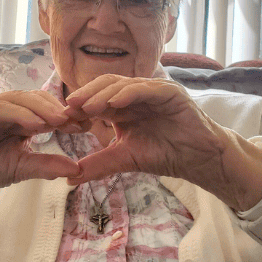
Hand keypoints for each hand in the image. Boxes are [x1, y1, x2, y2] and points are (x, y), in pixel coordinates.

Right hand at [0, 90, 85, 220]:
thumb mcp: (20, 168)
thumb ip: (46, 165)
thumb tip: (76, 168)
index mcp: (16, 118)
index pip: (43, 109)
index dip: (65, 115)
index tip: (86, 125)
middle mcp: (4, 108)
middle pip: (34, 99)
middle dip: (57, 108)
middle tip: (78, 120)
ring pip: (19, 99)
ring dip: (41, 109)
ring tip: (61, 120)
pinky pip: (0, 108)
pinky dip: (18, 114)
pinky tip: (35, 124)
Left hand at [65, 74, 261, 211]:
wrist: (200, 160)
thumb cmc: (165, 154)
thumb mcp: (126, 158)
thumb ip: (99, 163)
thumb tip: (69, 177)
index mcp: (122, 104)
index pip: (96, 97)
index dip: (79, 106)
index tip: (61, 117)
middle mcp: (135, 93)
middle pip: (104, 86)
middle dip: (85, 95)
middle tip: (68, 106)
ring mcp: (151, 89)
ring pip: (122, 85)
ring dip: (102, 94)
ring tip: (86, 106)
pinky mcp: (169, 92)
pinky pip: (145, 89)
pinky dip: (128, 94)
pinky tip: (115, 103)